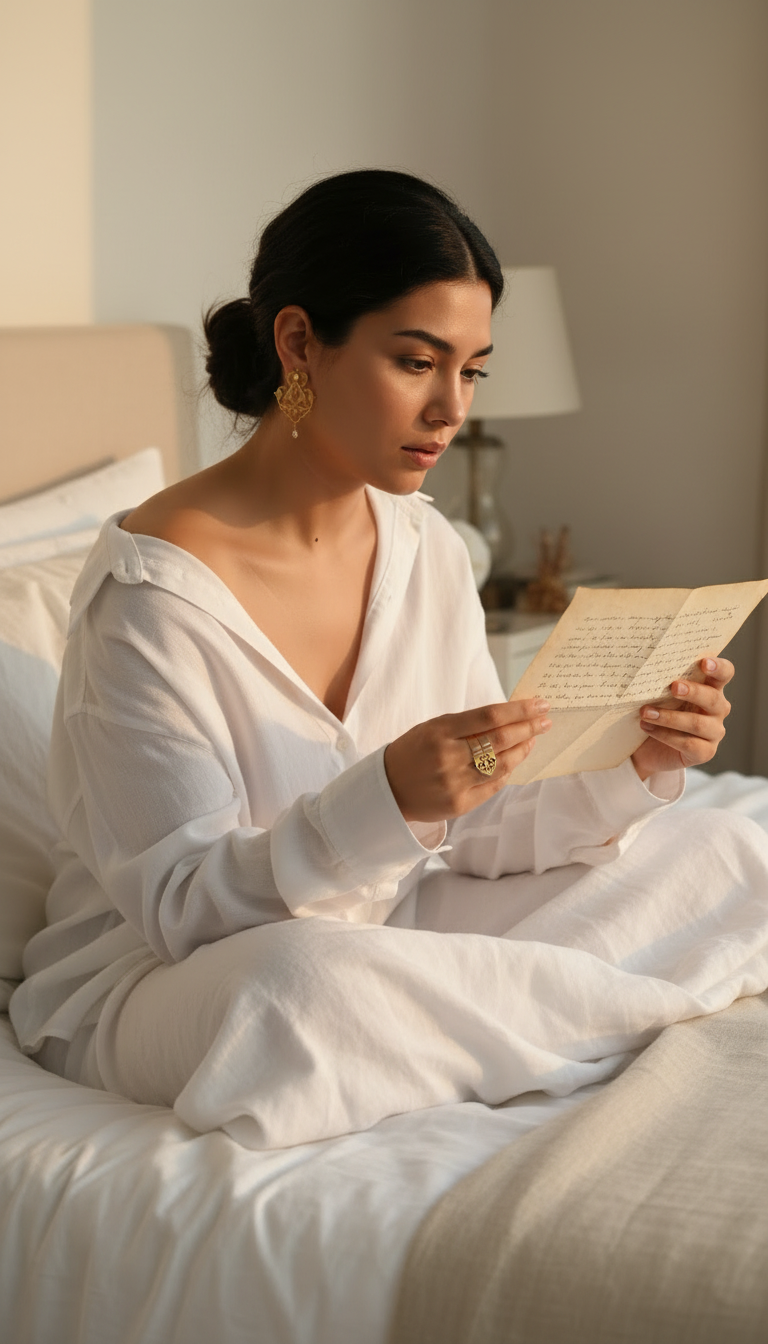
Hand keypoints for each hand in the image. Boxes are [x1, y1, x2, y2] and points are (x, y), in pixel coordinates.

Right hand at [384, 700, 551, 822]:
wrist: (388, 789)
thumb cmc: (414, 752)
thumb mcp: (433, 728)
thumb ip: (467, 724)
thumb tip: (509, 716)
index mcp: (440, 731)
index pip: (490, 716)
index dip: (520, 709)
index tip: (539, 703)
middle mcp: (449, 757)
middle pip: (501, 739)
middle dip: (529, 727)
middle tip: (545, 720)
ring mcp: (455, 783)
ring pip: (502, 764)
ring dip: (523, 750)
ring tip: (532, 739)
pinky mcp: (460, 804)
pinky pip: (493, 785)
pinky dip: (507, 771)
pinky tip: (515, 760)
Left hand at [632, 657, 732, 779]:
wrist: (648, 748)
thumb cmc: (658, 711)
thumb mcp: (661, 695)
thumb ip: (664, 682)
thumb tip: (648, 669)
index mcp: (711, 688)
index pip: (725, 674)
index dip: (719, 667)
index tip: (705, 662)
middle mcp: (717, 709)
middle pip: (713, 698)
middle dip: (693, 692)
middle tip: (673, 687)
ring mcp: (714, 732)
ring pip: (698, 724)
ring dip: (669, 717)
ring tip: (645, 712)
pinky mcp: (705, 752)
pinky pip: (688, 744)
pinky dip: (665, 735)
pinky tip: (647, 727)